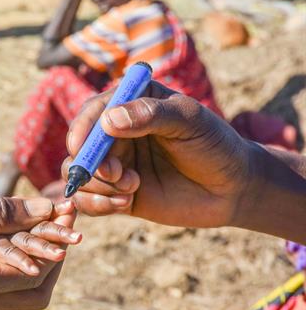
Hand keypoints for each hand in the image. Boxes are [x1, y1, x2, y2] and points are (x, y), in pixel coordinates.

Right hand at [0, 175, 79, 309]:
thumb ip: (0, 211)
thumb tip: (48, 213)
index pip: (33, 275)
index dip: (56, 244)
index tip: (68, 210)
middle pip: (32, 292)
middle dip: (52, 254)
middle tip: (61, 216)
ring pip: (14, 283)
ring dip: (33, 250)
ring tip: (44, 212)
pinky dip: (10, 248)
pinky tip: (15, 219)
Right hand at [62, 82, 253, 227]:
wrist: (233, 188)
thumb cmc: (215, 145)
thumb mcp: (189, 121)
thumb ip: (151, 114)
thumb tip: (109, 120)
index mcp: (130, 105)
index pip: (93, 111)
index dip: (81, 128)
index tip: (80, 146)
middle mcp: (115, 133)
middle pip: (79, 145)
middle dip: (91, 162)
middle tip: (116, 173)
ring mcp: (113, 163)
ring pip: (78, 173)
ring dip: (96, 185)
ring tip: (132, 189)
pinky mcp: (114, 193)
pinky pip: (86, 200)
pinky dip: (96, 204)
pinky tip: (124, 203)